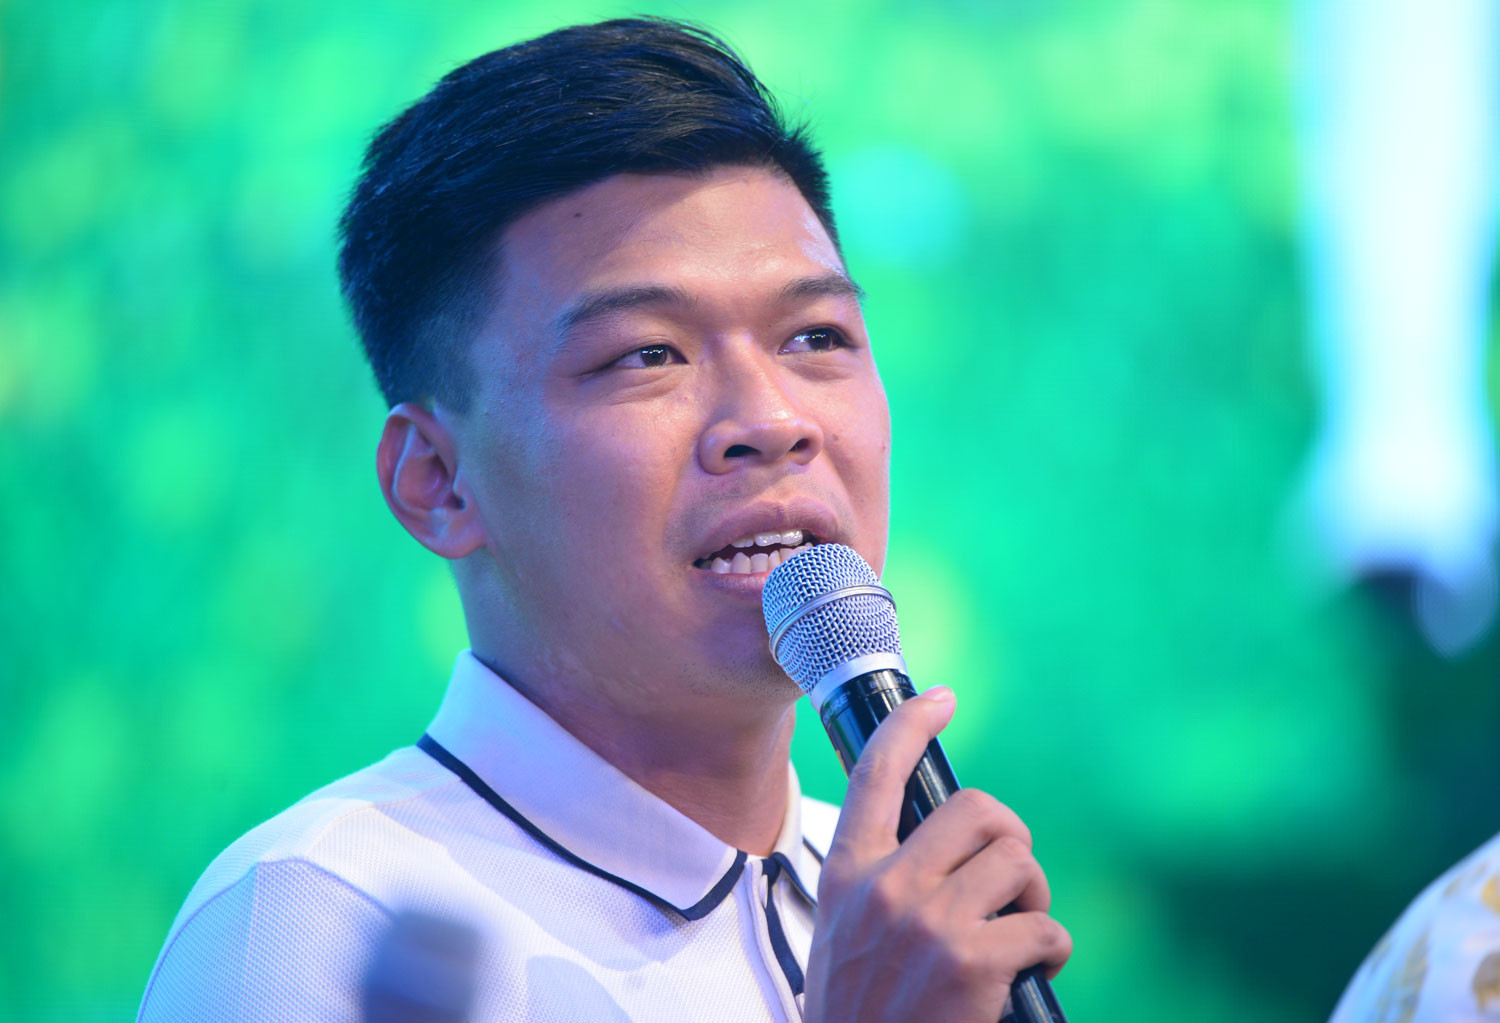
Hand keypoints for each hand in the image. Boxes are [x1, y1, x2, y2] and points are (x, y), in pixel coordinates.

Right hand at [802, 687, 1070, 1022]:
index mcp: (847, 875)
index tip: (941, 700)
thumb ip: (878, 887)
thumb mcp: (840, 934)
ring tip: (1020, 930)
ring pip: (1018, 861)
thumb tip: (941, 856)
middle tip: (1010, 878)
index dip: (910, 726)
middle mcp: (887, 888)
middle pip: (975, 809)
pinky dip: (1054, 949)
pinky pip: (1047, 929)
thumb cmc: (857, 1014)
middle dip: (1010, 836)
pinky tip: (1034, 970)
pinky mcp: (974, 963)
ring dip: (1033, 895)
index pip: (874, 775)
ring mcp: (931, 923)